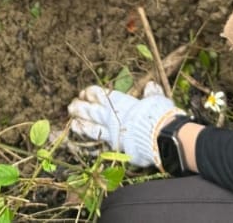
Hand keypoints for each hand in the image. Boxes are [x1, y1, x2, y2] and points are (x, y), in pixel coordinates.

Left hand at [66, 81, 181, 168]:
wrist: (161, 135)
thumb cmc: (160, 115)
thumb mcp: (157, 100)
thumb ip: (151, 94)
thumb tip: (150, 85)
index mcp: (123, 104)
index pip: (103, 96)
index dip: (92, 94)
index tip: (84, 92)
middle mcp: (114, 118)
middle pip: (93, 112)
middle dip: (81, 108)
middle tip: (71, 105)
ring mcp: (112, 133)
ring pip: (92, 128)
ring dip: (81, 125)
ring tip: (72, 122)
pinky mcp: (114, 147)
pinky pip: (97, 144)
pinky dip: (87, 143)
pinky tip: (81, 144)